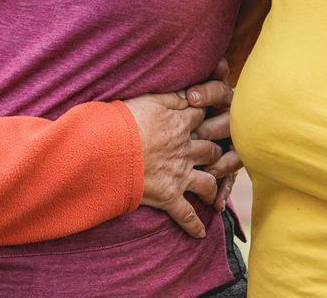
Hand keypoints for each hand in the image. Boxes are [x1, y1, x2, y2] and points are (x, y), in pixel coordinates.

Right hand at [124, 92, 221, 238]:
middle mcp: (185, 149)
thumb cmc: (123, 120)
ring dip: (213, 187)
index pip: (202, 118)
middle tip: (218, 155)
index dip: (206, 116)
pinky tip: (200, 233)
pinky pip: (186, 215)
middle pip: (211, 150)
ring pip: (208, 182)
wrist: (108, 148)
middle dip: (217, 152)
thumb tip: (187, 93)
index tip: (207, 118)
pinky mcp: (169, 196)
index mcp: (180, 123)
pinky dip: (194, 226)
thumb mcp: (148, 98)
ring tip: (214, 193)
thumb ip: (170, 97)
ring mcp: (180, 174)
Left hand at [185, 59, 242, 212]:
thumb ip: (209, 78)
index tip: (189, 96)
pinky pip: (230, 178)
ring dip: (220, 162)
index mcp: (226, 97)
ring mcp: (237, 143)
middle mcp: (235, 120)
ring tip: (207, 168)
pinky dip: (223, 190)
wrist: (217, 122)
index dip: (206, 93)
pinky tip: (215, 202)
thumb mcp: (200, 89)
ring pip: (233, 154)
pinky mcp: (233, 164)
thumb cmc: (200, 101)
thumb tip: (220, 62)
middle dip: (212, 129)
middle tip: (197, 134)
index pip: (220, 91)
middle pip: (228, 123)